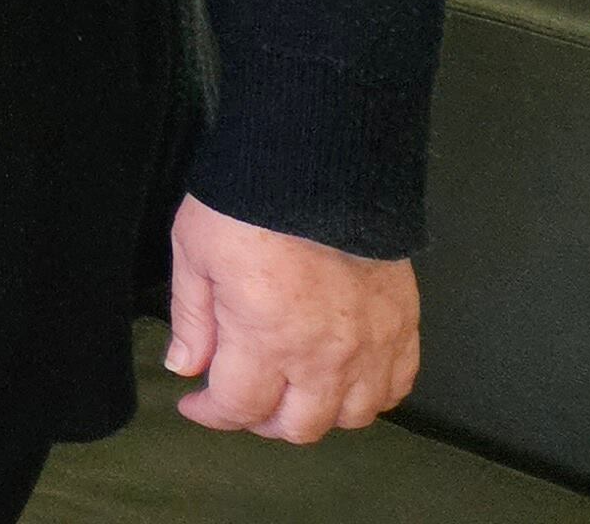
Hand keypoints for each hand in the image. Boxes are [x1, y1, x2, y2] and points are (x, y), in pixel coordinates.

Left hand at [165, 195, 421, 442]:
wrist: (318, 163)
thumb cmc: (249, 203)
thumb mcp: (194, 253)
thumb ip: (192, 318)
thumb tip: (186, 366)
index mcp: (266, 339)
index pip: (239, 407)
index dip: (210, 414)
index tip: (194, 403)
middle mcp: (324, 355)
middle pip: (300, 426)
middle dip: (261, 421)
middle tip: (241, 400)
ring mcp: (371, 345)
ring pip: (353, 416)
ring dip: (319, 414)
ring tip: (291, 392)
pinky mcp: (403, 325)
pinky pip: (397, 386)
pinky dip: (371, 395)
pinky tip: (345, 380)